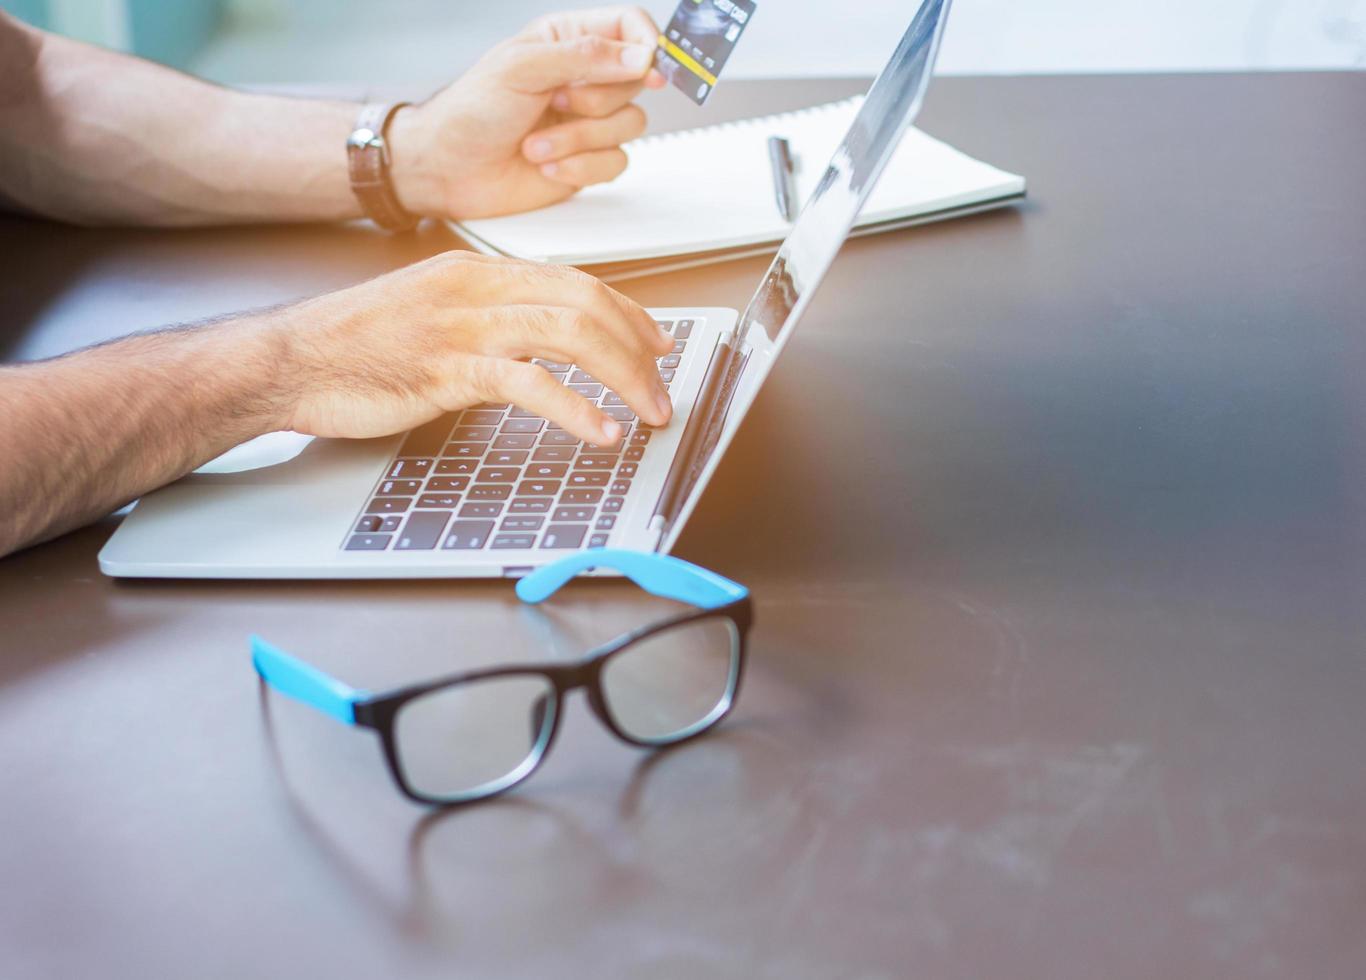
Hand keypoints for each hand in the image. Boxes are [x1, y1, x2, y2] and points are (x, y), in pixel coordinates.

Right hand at [272, 252, 673, 445]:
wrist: (289, 360)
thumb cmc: (354, 346)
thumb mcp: (431, 317)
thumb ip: (486, 322)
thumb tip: (541, 348)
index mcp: (476, 273)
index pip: (573, 282)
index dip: (626, 312)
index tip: (656, 342)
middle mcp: (476, 289)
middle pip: (584, 303)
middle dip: (637, 348)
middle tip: (663, 388)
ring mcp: (462, 325)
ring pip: (568, 333)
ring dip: (623, 376)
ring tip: (649, 413)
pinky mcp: (446, 368)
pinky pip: (527, 382)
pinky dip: (574, 408)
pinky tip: (601, 430)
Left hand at [387, 6, 665, 219]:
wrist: (448, 170)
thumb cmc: (471, 111)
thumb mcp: (522, 67)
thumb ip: (585, 56)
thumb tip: (640, 56)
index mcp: (567, 39)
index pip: (629, 26)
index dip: (646, 45)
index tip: (646, 67)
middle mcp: (583, 78)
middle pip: (636, 80)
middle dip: (596, 101)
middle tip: (554, 104)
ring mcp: (588, 121)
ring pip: (630, 126)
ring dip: (579, 140)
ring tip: (536, 145)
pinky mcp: (588, 159)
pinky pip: (615, 163)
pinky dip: (579, 168)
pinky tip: (546, 166)